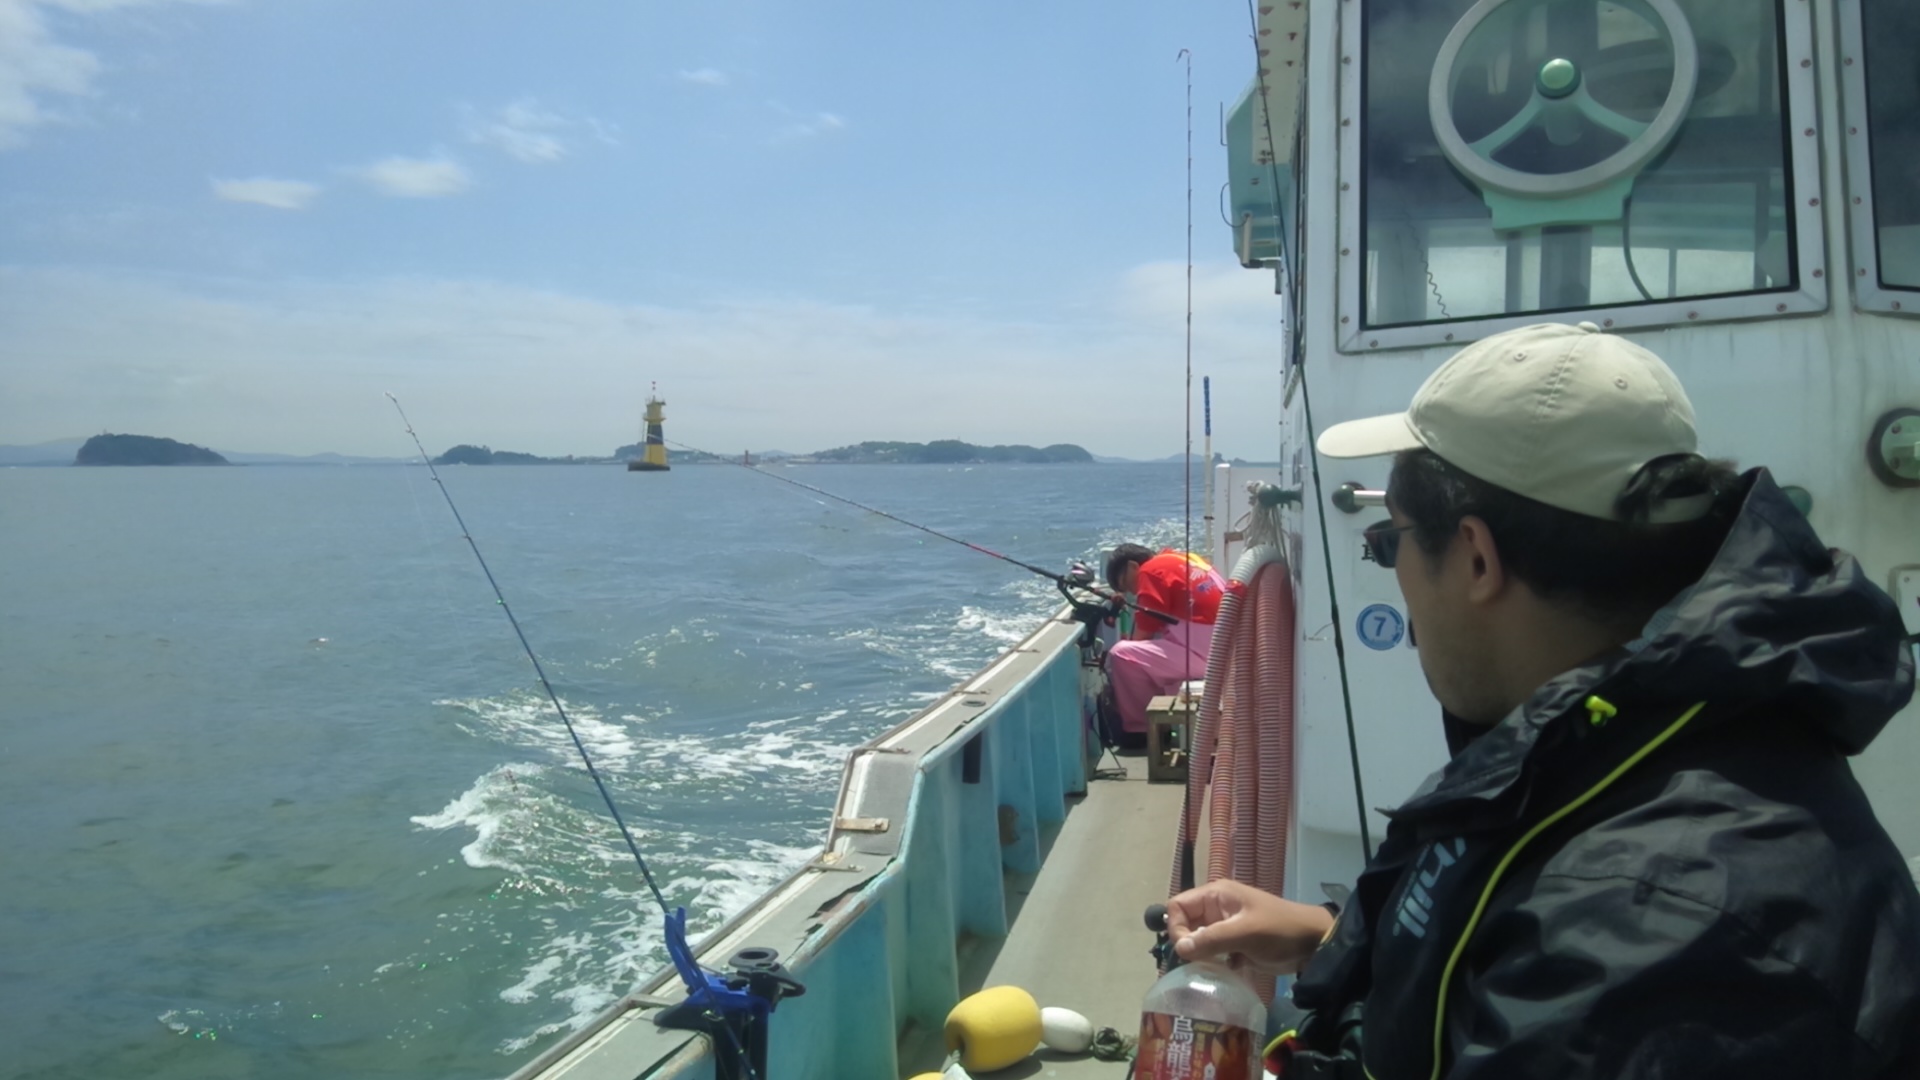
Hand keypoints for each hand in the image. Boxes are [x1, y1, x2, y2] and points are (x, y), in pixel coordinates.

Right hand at [1164, 879, 1334, 973]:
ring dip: (1199, 956)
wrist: (1313, 944)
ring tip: (1208, 970)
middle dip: (1187, 944)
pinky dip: (1212, 963)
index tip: (1187, 950)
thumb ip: (1211, 939)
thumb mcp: (1245, 932)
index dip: (1176, 927)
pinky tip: (1222, 973)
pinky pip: (1212, 953)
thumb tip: (1178, 949)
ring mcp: (1225, 927)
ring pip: (1197, 941)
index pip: (1177, 906)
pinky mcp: (1234, 945)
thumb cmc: (1279, 930)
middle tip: (1197, 964)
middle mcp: (1216, 908)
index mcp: (1216, 895)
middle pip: (1185, 924)